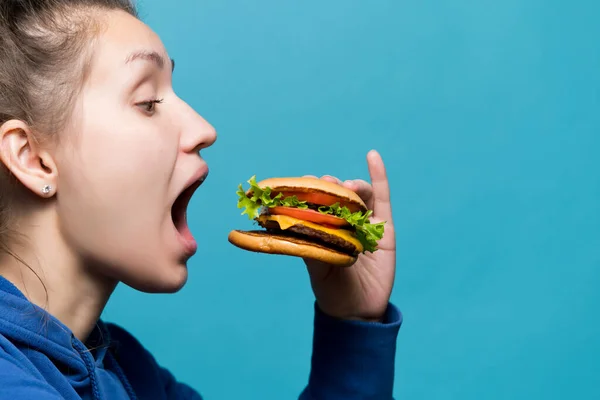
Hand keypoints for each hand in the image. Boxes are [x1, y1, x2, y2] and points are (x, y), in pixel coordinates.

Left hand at [303, 150, 395, 321]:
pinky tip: (372, 155)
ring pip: (358, 194)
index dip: (308, 190)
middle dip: (328, 187)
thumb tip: (293, 227)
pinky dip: (378, 175)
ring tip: (347, 189)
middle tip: (324, 185)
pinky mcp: (384, 227)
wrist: (359, 311)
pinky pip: (382, 197)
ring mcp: (363, 223)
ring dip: (351, 186)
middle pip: (335, 195)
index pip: (313, 202)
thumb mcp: (318, 269)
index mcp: (321, 228)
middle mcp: (341, 222)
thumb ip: (312, 247)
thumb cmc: (333, 291)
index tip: (300, 183)